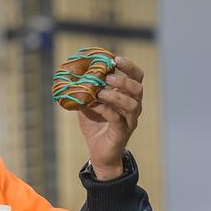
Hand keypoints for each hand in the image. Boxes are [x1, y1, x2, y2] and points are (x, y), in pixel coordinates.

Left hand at [77, 55, 144, 178]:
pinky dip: (106, 110)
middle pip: (138, 88)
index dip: (129, 66)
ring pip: (131, 104)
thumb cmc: (96, 125)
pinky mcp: (122, 132)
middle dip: (124, 80)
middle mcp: (133, 107)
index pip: (136, 77)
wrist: (99, 152)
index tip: (116, 59)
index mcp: (127, 96)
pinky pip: (118, 119)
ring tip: (101, 92)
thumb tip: (72, 75)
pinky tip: (95, 105)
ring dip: (116, 95)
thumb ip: (84, 90)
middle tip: (108, 77)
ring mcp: (129, 120)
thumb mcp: (87, 104)